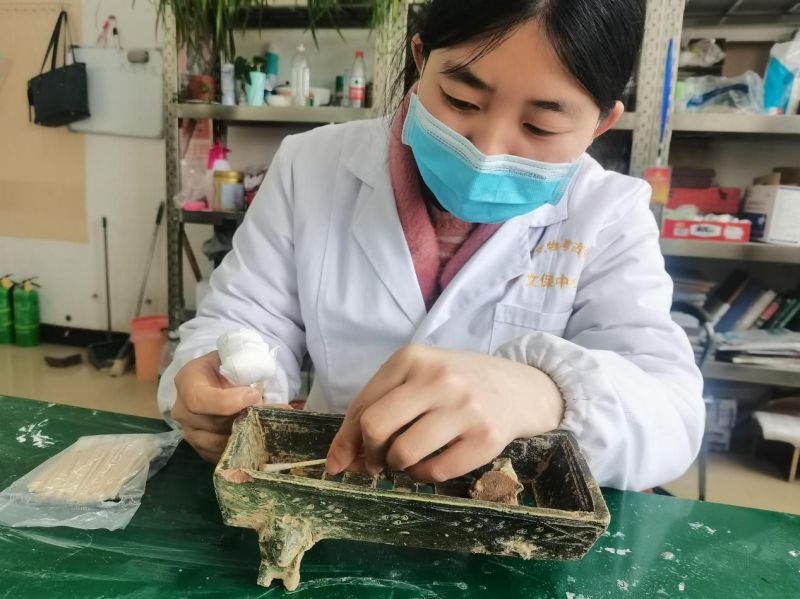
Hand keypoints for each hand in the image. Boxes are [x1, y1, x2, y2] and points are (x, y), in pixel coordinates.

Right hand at [172, 351, 265, 462]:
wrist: (217, 380)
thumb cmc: (226, 367)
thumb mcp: (232, 358)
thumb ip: (243, 368)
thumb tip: (259, 392)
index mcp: (187, 381)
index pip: (198, 399)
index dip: (227, 402)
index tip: (254, 395)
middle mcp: (182, 410)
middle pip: (213, 423)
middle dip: (244, 418)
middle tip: (268, 411)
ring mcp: (189, 432)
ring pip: (219, 442)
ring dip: (245, 433)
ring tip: (266, 423)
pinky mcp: (200, 448)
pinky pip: (220, 455)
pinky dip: (242, 447)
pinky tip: (259, 436)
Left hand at [326, 345, 563, 481]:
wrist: (519, 387)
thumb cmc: (456, 383)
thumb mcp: (416, 378)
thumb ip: (377, 408)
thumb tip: (338, 461)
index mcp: (411, 358)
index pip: (362, 406)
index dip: (346, 441)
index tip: (341, 462)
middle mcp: (437, 378)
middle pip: (376, 427)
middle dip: (369, 453)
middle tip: (378, 460)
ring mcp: (463, 408)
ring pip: (404, 453)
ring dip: (397, 466)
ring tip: (407, 459)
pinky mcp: (485, 438)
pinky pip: (435, 472)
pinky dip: (422, 476)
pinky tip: (429, 464)